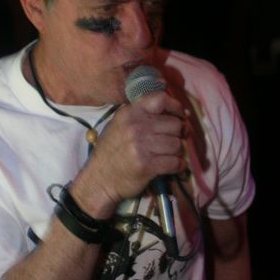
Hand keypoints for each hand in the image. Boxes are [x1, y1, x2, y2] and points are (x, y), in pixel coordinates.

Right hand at [72, 91, 185, 216]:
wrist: (99, 180)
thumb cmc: (112, 152)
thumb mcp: (120, 125)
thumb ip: (143, 115)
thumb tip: (180, 113)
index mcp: (129, 113)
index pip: (160, 99)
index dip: (176, 107)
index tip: (180, 116)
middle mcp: (135, 126)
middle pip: (174, 124)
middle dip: (178, 134)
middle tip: (174, 141)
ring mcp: (140, 146)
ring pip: (177, 144)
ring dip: (178, 152)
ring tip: (170, 155)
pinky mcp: (146, 165)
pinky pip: (175, 162)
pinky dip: (179, 165)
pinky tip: (175, 166)